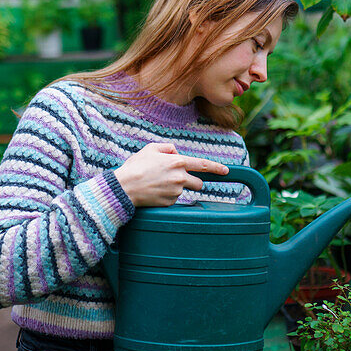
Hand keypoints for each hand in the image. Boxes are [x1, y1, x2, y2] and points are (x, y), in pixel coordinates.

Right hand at [113, 143, 228, 206]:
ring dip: (176, 188)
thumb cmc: (136, 166)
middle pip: (198, 183)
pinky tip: (155, 192)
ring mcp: (176, 192)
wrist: (124, 187)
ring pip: (184, 191)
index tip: (226, 171)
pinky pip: (173, 199)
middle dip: (193, 182)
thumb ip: (167, 148)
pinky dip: (167, 196)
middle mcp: (180, 177)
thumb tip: (176, 152)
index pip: (203, 165)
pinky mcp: (170, 203)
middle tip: (178, 180)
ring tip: (158, 184)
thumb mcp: (150, 149)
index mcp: (177, 162)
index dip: (217, 168)